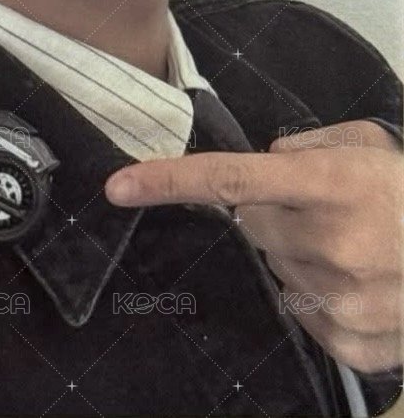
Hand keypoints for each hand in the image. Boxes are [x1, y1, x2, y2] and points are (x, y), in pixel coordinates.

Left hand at [104, 120, 402, 373]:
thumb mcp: (365, 144)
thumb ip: (303, 147)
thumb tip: (261, 167)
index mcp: (331, 184)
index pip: (232, 179)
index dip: (169, 181)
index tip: (119, 185)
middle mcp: (331, 243)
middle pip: (253, 226)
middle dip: (274, 215)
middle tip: (323, 210)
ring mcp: (341, 299)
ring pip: (277, 269)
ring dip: (299, 255)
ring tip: (351, 244)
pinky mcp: (352, 341)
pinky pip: (302, 312)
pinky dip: (319, 295)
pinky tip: (357, 278)